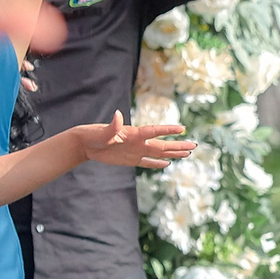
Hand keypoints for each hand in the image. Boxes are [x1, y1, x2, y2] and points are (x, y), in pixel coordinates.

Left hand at [74, 111, 196, 168]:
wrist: (85, 143)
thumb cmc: (93, 135)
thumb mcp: (102, 132)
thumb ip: (113, 126)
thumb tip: (117, 114)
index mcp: (134, 133)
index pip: (155, 131)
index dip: (168, 130)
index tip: (182, 128)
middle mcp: (139, 141)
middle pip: (162, 144)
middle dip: (178, 145)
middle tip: (194, 145)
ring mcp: (136, 150)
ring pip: (158, 153)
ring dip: (173, 153)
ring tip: (188, 153)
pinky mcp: (130, 159)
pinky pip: (147, 162)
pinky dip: (157, 164)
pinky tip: (167, 164)